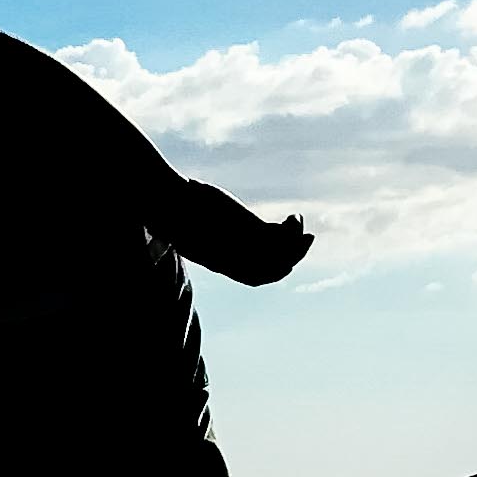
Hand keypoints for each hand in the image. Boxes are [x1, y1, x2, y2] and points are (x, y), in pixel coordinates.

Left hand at [169, 179, 313, 285]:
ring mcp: (243, 250)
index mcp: (221, 263)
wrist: (168, 203)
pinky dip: (292, 229)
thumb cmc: (172, 211)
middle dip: (293, 257)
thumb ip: (196, 222)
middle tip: (308, 238)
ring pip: (280, 257)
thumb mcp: (188, 219)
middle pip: (272, 271)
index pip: (254, 277)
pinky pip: (280, 239)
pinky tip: (293, 215)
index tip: (285, 257)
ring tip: (299, 220)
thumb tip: (191, 199)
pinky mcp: (249, 234)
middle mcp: (234, 262)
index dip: (273, 270)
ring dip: (297, 242)